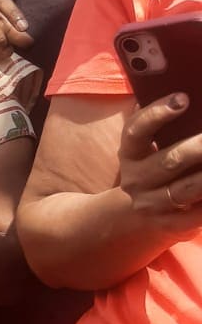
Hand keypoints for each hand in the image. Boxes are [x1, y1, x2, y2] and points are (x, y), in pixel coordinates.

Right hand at [117, 93, 201, 227]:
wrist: (140, 212)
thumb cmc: (154, 166)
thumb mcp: (147, 148)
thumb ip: (160, 126)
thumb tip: (187, 99)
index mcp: (129, 154)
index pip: (136, 131)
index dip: (157, 113)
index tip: (183, 99)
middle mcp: (136, 180)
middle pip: (170, 161)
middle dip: (199, 147)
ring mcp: (151, 204)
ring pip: (186, 190)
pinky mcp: (169, 225)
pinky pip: (194, 217)